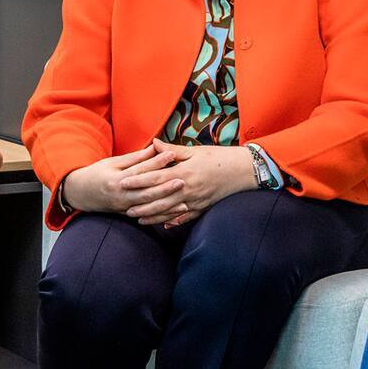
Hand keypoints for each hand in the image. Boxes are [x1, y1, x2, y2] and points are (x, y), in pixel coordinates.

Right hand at [60, 146, 180, 214]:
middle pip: (147, 191)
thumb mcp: (113, 162)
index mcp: (117, 179)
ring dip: (167, 206)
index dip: (157, 162)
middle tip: (183, 181)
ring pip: (148, 207)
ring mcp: (124, 207)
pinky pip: (145, 216)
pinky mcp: (126, 214)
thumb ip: (134, 158)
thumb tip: (153, 148)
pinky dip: (159, 217)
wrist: (80, 193)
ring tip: (185, 203)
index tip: (172, 155)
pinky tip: (173, 215)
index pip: (141, 170)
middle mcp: (121, 195)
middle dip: (165, 187)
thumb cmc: (97, 173)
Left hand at [117, 139, 255, 225]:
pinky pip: (185, 217)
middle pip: (159, 198)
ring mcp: (195, 201)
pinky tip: (162, 225)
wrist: (243, 170)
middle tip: (123, 207)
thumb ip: (172, 150)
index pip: (155, 178)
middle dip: (140, 203)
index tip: (123, 183)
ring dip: (152, 216)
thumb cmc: (218, 157)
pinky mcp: (203, 207)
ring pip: (169, 211)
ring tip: (137, 218)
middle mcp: (188, 189)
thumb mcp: (195, 150)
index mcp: (184, 172)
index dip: (138, 181)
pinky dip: (173, 221)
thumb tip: (152, 143)